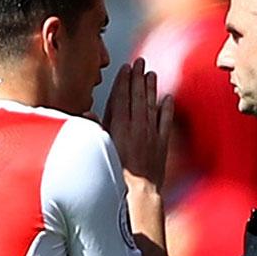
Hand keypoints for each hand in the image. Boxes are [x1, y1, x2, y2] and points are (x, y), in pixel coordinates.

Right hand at [103, 58, 171, 193]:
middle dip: (138, 77)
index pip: (121, 97)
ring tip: (152, 74)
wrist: (138, 193)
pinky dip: (167, 108)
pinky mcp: (161, 143)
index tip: (126, 68)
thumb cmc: (114, 175)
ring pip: (151, 105)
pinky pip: (165, 121)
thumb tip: (89, 113)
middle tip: (140, 62)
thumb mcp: (100, 150)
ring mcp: (151, 134)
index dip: (124, 81)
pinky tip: (168, 97)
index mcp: (119, 126)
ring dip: (151, 88)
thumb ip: (95, 129)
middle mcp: (137, 126)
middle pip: (137, 96)